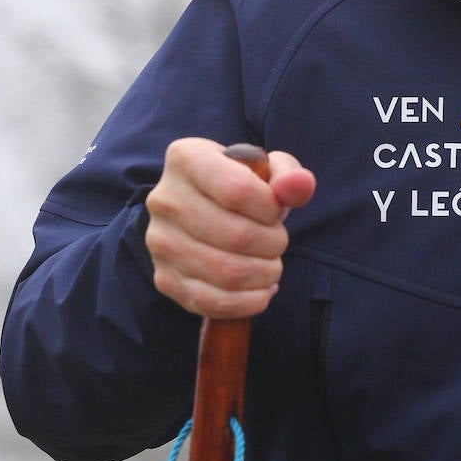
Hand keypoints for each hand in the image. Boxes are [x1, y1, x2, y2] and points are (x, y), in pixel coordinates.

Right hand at [146, 138, 315, 318]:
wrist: (205, 210)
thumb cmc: (242, 186)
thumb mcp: (267, 170)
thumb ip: (289, 175)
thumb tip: (300, 185)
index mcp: (186, 158)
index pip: (238, 190)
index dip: (270, 207)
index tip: (276, 210)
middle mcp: (164, 199)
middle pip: (235, 235)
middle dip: (273, 243)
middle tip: (279, 241)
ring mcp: (160, 242)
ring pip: (226, 272)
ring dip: (264, 273)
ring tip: (271, 265)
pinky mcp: (165, 279)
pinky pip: (212, 301)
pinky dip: (248, 302)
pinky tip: (261, 289)